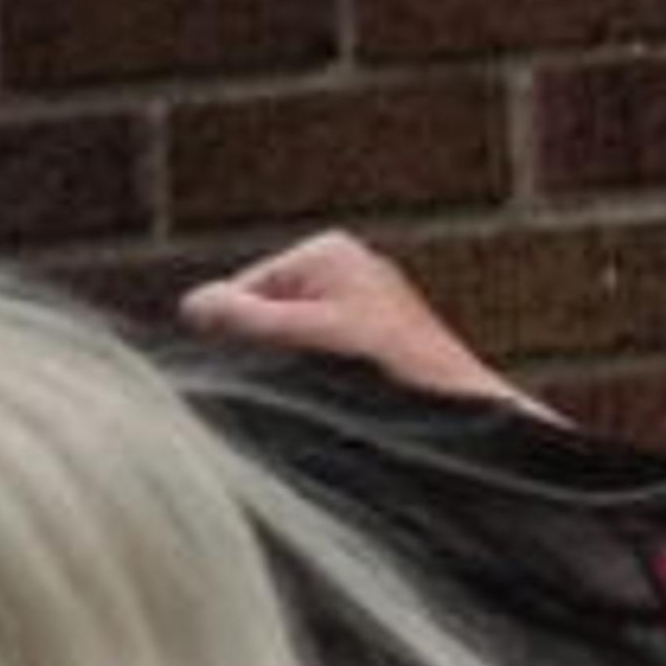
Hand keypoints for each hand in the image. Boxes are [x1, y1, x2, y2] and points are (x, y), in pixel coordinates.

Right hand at [178, 233, 554, 419]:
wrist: (470, 414)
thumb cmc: (395, 371)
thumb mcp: (306, 338)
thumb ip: (243, 319)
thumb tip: (194, 306)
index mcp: (325, 252)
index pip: (239, 294)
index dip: (241, 337)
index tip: (280, 365)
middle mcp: (345, 270)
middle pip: (267, 319)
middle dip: (274, 354)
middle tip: (312, 379)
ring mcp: (362, 306)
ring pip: (295, 344)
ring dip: (301, 371)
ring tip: (338, 388)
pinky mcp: (378, 342)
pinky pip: (327, 360)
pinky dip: (328, 379)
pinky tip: (354, 396)